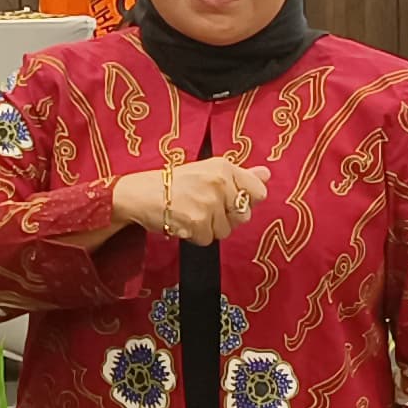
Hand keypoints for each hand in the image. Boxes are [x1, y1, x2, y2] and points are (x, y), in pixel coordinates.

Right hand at [109, 157, 274, 245]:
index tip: (227, 200)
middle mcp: (219, 183)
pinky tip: (184, 222)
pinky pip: (208, 239)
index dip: (245, 201)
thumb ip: (241, 175)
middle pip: (243, 216)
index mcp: (224, 167)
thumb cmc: (174, 183)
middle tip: (204, 207)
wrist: (140, 193)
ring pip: (225, 230)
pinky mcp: (197, 222)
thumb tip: (267, 175)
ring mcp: (209, 203)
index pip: (258, 193)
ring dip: (209, 228)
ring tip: (191, 214)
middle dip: (225, 217)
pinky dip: (195, 235)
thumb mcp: (209, 171)